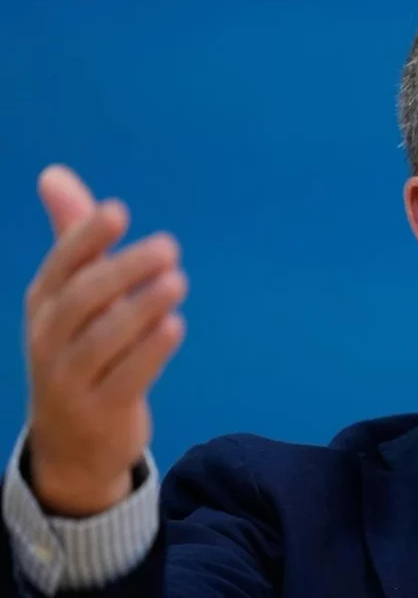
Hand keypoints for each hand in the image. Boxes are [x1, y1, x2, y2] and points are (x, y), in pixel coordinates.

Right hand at [23, 165, 187, 516]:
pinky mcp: (102, 411)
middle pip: (82, 299)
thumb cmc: (78, 349)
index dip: (86, 237)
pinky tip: (175, 326)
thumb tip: (53, 173)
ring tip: (178, 281)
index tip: (119, 212)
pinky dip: (151, 351)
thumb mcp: (71, 296)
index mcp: (44, 304)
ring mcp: (71, 379)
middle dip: (124, 270)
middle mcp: (50, 339)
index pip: (60, 265)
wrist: (72, 441)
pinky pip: (126, 378)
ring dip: (143, 307)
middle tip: (170, 247)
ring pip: (104, 339)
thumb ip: (73, 237)